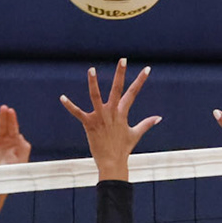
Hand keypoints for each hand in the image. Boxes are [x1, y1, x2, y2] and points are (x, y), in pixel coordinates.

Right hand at [0, 106, 30, 168]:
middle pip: (2, 125)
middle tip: (3, 107)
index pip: (13, 128)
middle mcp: (1, 139)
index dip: (12, 120)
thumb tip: (20, 136)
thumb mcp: (21, 160)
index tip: (11, 111)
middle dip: (3, 116)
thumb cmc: (12, 172)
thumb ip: (24, 148)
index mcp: (12, 141)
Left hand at [60, 59, 160, 180]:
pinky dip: (70, 106)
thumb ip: (146, 124)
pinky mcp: (89, 124)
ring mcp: (100, 118)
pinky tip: (62, 98)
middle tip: (122, 59)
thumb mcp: (136, 134)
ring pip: (96, 97)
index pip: (133, 93)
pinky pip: (78, 113)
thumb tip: (159, 118)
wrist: (113, 163)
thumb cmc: (123, 149)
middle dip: (120, 74)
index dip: (140, 80)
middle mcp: (112, 112)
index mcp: (123, 113)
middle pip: (117, 89)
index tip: (146, 68)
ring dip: (94, 83)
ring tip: (92, 69)